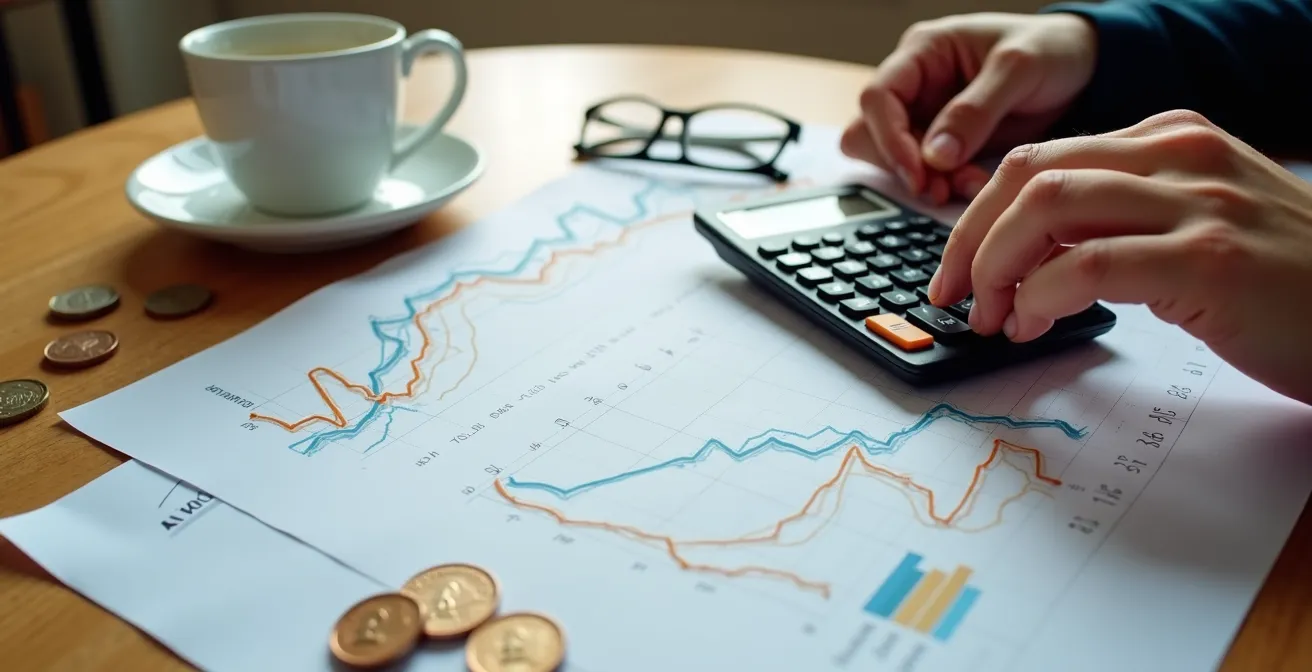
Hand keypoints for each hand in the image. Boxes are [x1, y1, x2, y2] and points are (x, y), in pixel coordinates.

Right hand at [841, 12, 1096, 202]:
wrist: (1084, 67)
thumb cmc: (1050, 49)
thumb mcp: (1018, 69)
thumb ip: (974, 110)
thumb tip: (934, 156)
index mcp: (922, 52)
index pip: (877, 97)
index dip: (889, 138)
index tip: (918, 171)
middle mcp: (915, 86)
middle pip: (869, 134)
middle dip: (903, 166)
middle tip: (938, 187)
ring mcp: (926, 117)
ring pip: (893, 160)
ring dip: (924, 181)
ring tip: (964, 186)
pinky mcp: (944, 145)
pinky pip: (927, 174)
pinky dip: (946, 186)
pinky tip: (976, 185)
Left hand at [930, 110, 1311, 404]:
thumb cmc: (1284, 283)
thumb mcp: (1197, 223)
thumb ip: (1122, 219)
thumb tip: (1026, 257)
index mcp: (1171, 139)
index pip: (1040, 158)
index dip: (978, 217)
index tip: (957, 268)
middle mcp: (1180, 153)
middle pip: (1028, 173)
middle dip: (969, 239)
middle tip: (956, 296)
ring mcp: (1197, 201)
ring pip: (1047, 205)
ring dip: (997, 266)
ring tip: (995, 316)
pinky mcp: (1209, 258)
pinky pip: (1088, 262)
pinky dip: (1041, 295)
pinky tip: (1035, 322)